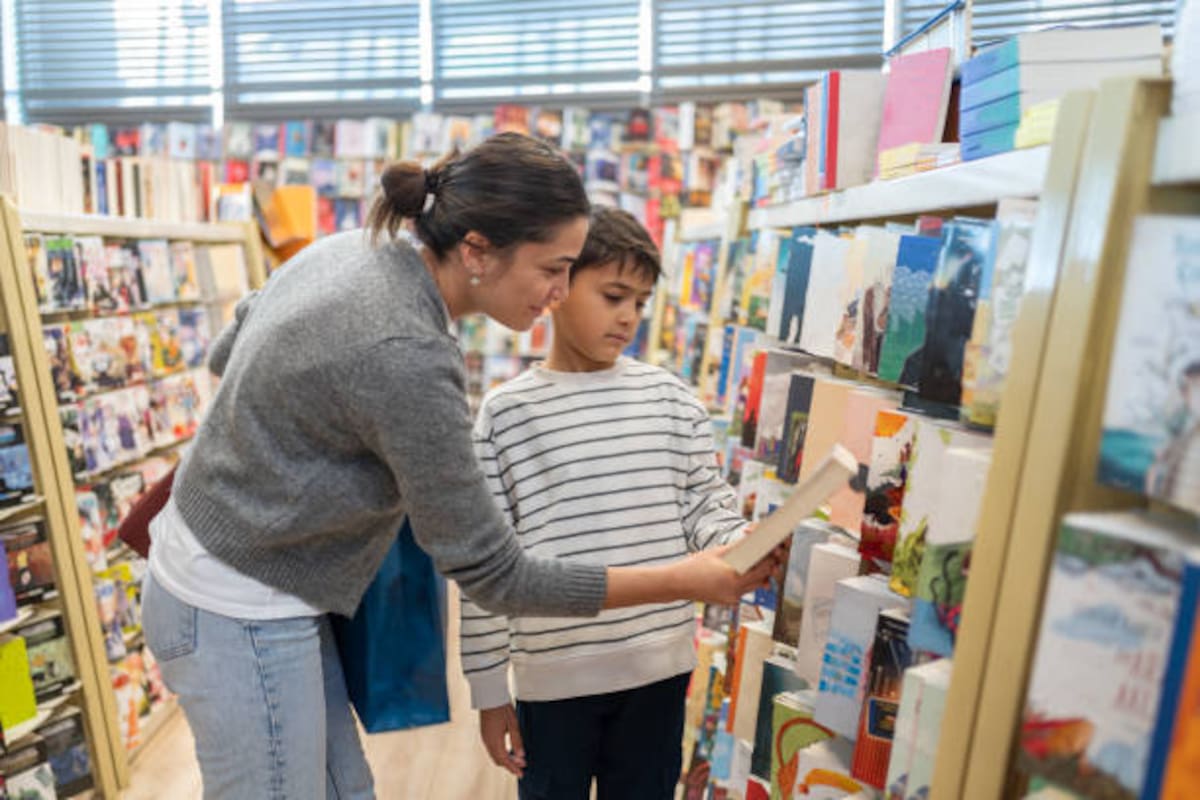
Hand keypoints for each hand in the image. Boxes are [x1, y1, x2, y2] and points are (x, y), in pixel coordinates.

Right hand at [479, 704, 525, 776]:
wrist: (489, 697)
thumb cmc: (502, 708)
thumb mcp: (513, 724)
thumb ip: (517, 741)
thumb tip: (521, 756)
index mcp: (495, 741)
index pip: (505, 760)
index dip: (513, 768)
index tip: (521, 774)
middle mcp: (488, 742)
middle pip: (498, 760)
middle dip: (510, 764)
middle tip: (522, 765)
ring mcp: (485, 738)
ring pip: (495, 755)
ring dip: (505, 759)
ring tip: (517, 758)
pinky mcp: (485, 734)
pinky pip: (492, 749)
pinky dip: (501, 753)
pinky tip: (509, 750)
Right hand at [667, 545, 781, 605]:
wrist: (677, 584)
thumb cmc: (694, 566)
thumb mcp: (717, 552)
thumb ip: (738, 548)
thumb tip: (753, 540)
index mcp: (733, 577)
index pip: (761, 568)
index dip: (769, 558)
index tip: (772, 549)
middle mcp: (735, 591)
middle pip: (761, 578)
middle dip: (766, 567)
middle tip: (768, 554)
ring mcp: (732, 599)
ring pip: (754, 586)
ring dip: (757, 575)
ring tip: (755, 562)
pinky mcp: (728, 602)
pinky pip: (743, 591)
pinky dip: (746, 582)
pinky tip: (741, 572)